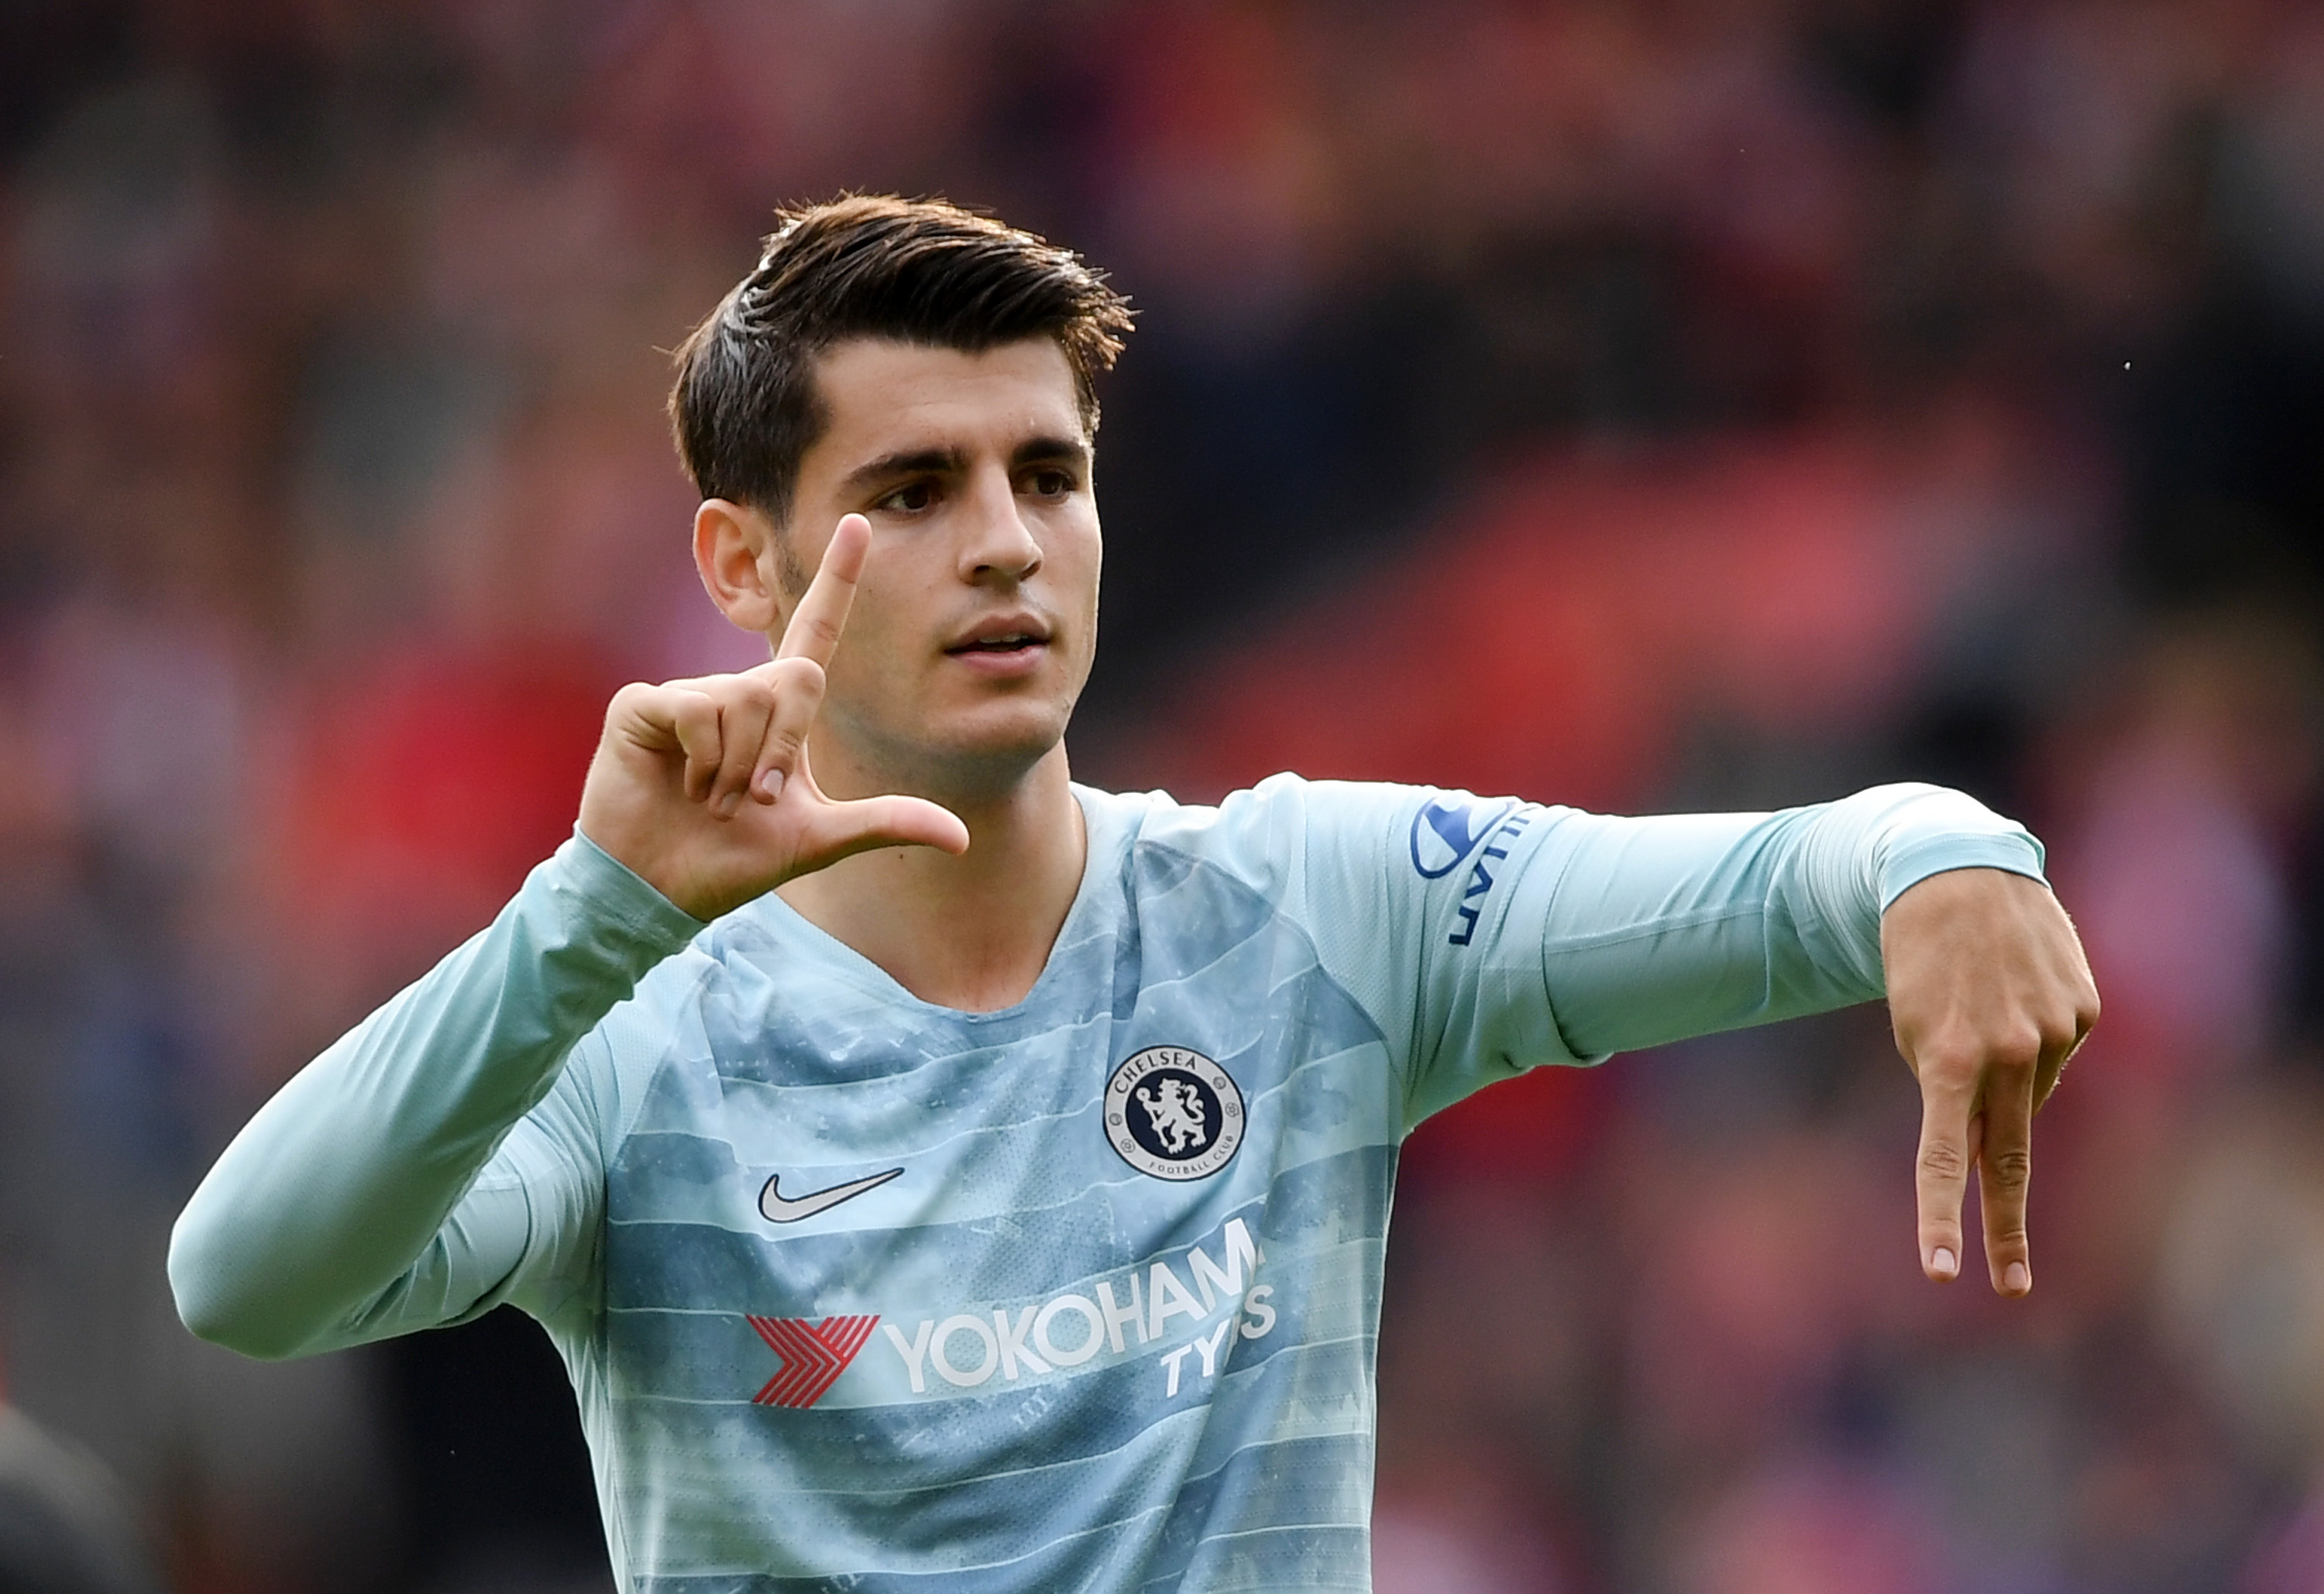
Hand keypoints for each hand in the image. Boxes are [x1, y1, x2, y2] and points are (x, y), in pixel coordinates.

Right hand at [576, 514, 968, 918]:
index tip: (858, 523)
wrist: (659, 887)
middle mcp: (737, 690)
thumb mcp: (818, 840)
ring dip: (738, 767)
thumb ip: (884, 823)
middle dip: (785, 749)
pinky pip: (697, 710)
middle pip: (796, 679)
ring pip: (746, 700)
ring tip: (711, 797)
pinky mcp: (643, 702)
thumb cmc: (732, 858)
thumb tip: (963, 838)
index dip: (838, 578)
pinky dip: (702, 758)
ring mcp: (688, 692)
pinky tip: (681, 782)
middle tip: (753, 797)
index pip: (816, 630)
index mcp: (779, 710)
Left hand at [1881, 866, 2098, 1295]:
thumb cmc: (1920, 960)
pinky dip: (2035, 1042)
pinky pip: (2058, 1054)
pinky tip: (2017, 997)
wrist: (1957, 875)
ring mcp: (2057, 1035)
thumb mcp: (1912, 1028)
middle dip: (2004, 1226)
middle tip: (2011, 1286)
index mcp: (1951, 1061)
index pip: (1946, 1158)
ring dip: (2005, 1079)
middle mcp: (2010, 1055)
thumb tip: (1995, 1142)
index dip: (1942, 1218)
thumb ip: (1950, 1089)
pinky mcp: (2087, 1011)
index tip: (1940, 1273)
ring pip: (2030, 1095)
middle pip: (2009, 1159)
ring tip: (1978, 1012)